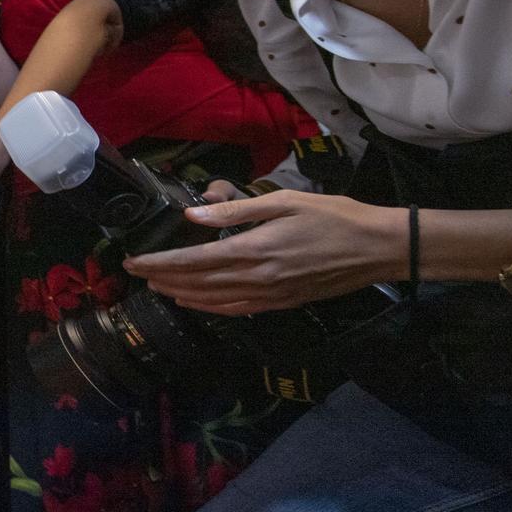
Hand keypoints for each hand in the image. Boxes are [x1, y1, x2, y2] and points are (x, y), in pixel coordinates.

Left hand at [122, 190, 401, 315]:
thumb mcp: (284, 201)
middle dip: (162, 278)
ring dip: (182, 294)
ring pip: (213, 300)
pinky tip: (197, 303)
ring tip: (158, 288)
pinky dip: (211, 308)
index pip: (193, 260)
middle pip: (197, 282)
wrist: (377, 248)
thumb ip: (236, 210)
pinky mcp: (282, 303)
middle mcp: (257, 277)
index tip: (134, 261)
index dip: (160, 263)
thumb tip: (193, 215)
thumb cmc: (334, 216)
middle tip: (135, 273)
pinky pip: (237, 310)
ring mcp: (269, 294)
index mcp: (254, 249)